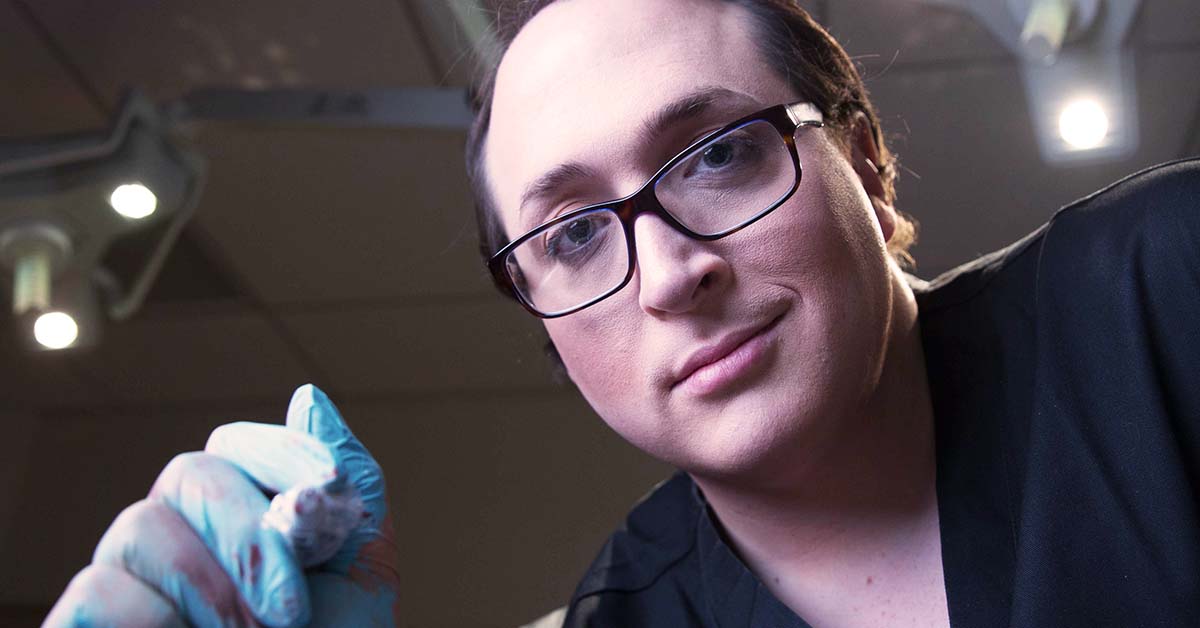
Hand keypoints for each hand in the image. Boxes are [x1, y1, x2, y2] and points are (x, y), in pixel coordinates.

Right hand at [43, 384, 399, 626]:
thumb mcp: (361, 563)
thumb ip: (343, 481)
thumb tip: (309, 397)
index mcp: (244, 512)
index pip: (236, 445)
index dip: (282, 459)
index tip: (327, 502)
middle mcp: (181, 536)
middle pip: (188, 472)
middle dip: (251, 534)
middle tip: (292, 608)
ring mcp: (132, 583)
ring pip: (138, 526)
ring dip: (213, 586)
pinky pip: (98, 589)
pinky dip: (157, 620)